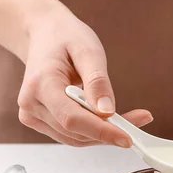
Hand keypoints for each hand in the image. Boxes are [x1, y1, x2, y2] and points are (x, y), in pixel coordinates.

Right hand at [17, 7, 151, 146]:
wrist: (44, 34)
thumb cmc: (65, 37)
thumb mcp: (88, 50)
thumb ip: (97, 81)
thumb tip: (107, 111)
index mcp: (40, 84)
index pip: (72, 118)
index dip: (101, 131)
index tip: (128, 138)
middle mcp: (31, 104)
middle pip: (75, 132)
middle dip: (110, 131)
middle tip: (141, 119)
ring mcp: (32, 115)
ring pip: (75, 138)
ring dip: (104, 134)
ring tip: (131, 120)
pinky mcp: (39, 121)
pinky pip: (71, 134)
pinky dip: (93, 131)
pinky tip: (110, 120)